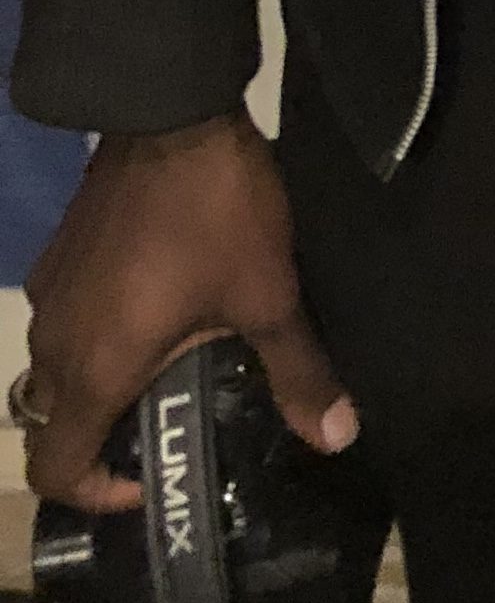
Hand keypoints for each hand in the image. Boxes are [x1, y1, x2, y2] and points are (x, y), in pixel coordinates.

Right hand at [17, 108, 355, 513]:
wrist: (171, 108)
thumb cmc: (215, 214)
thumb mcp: (267, 293)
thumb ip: (296, 372)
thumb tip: (337, 437)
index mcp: (93, 369)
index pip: (53, 470)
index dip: (95, 494)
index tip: (151, 476)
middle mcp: (54, 340)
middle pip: (54, 421)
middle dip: (104, 436)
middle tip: (171, 419)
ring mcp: (50, 290)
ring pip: (57, 366)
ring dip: (101, 379)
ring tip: (172, 362)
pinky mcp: (60, 250)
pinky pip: (66, 315)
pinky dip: (97, 331)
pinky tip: (156, 304)